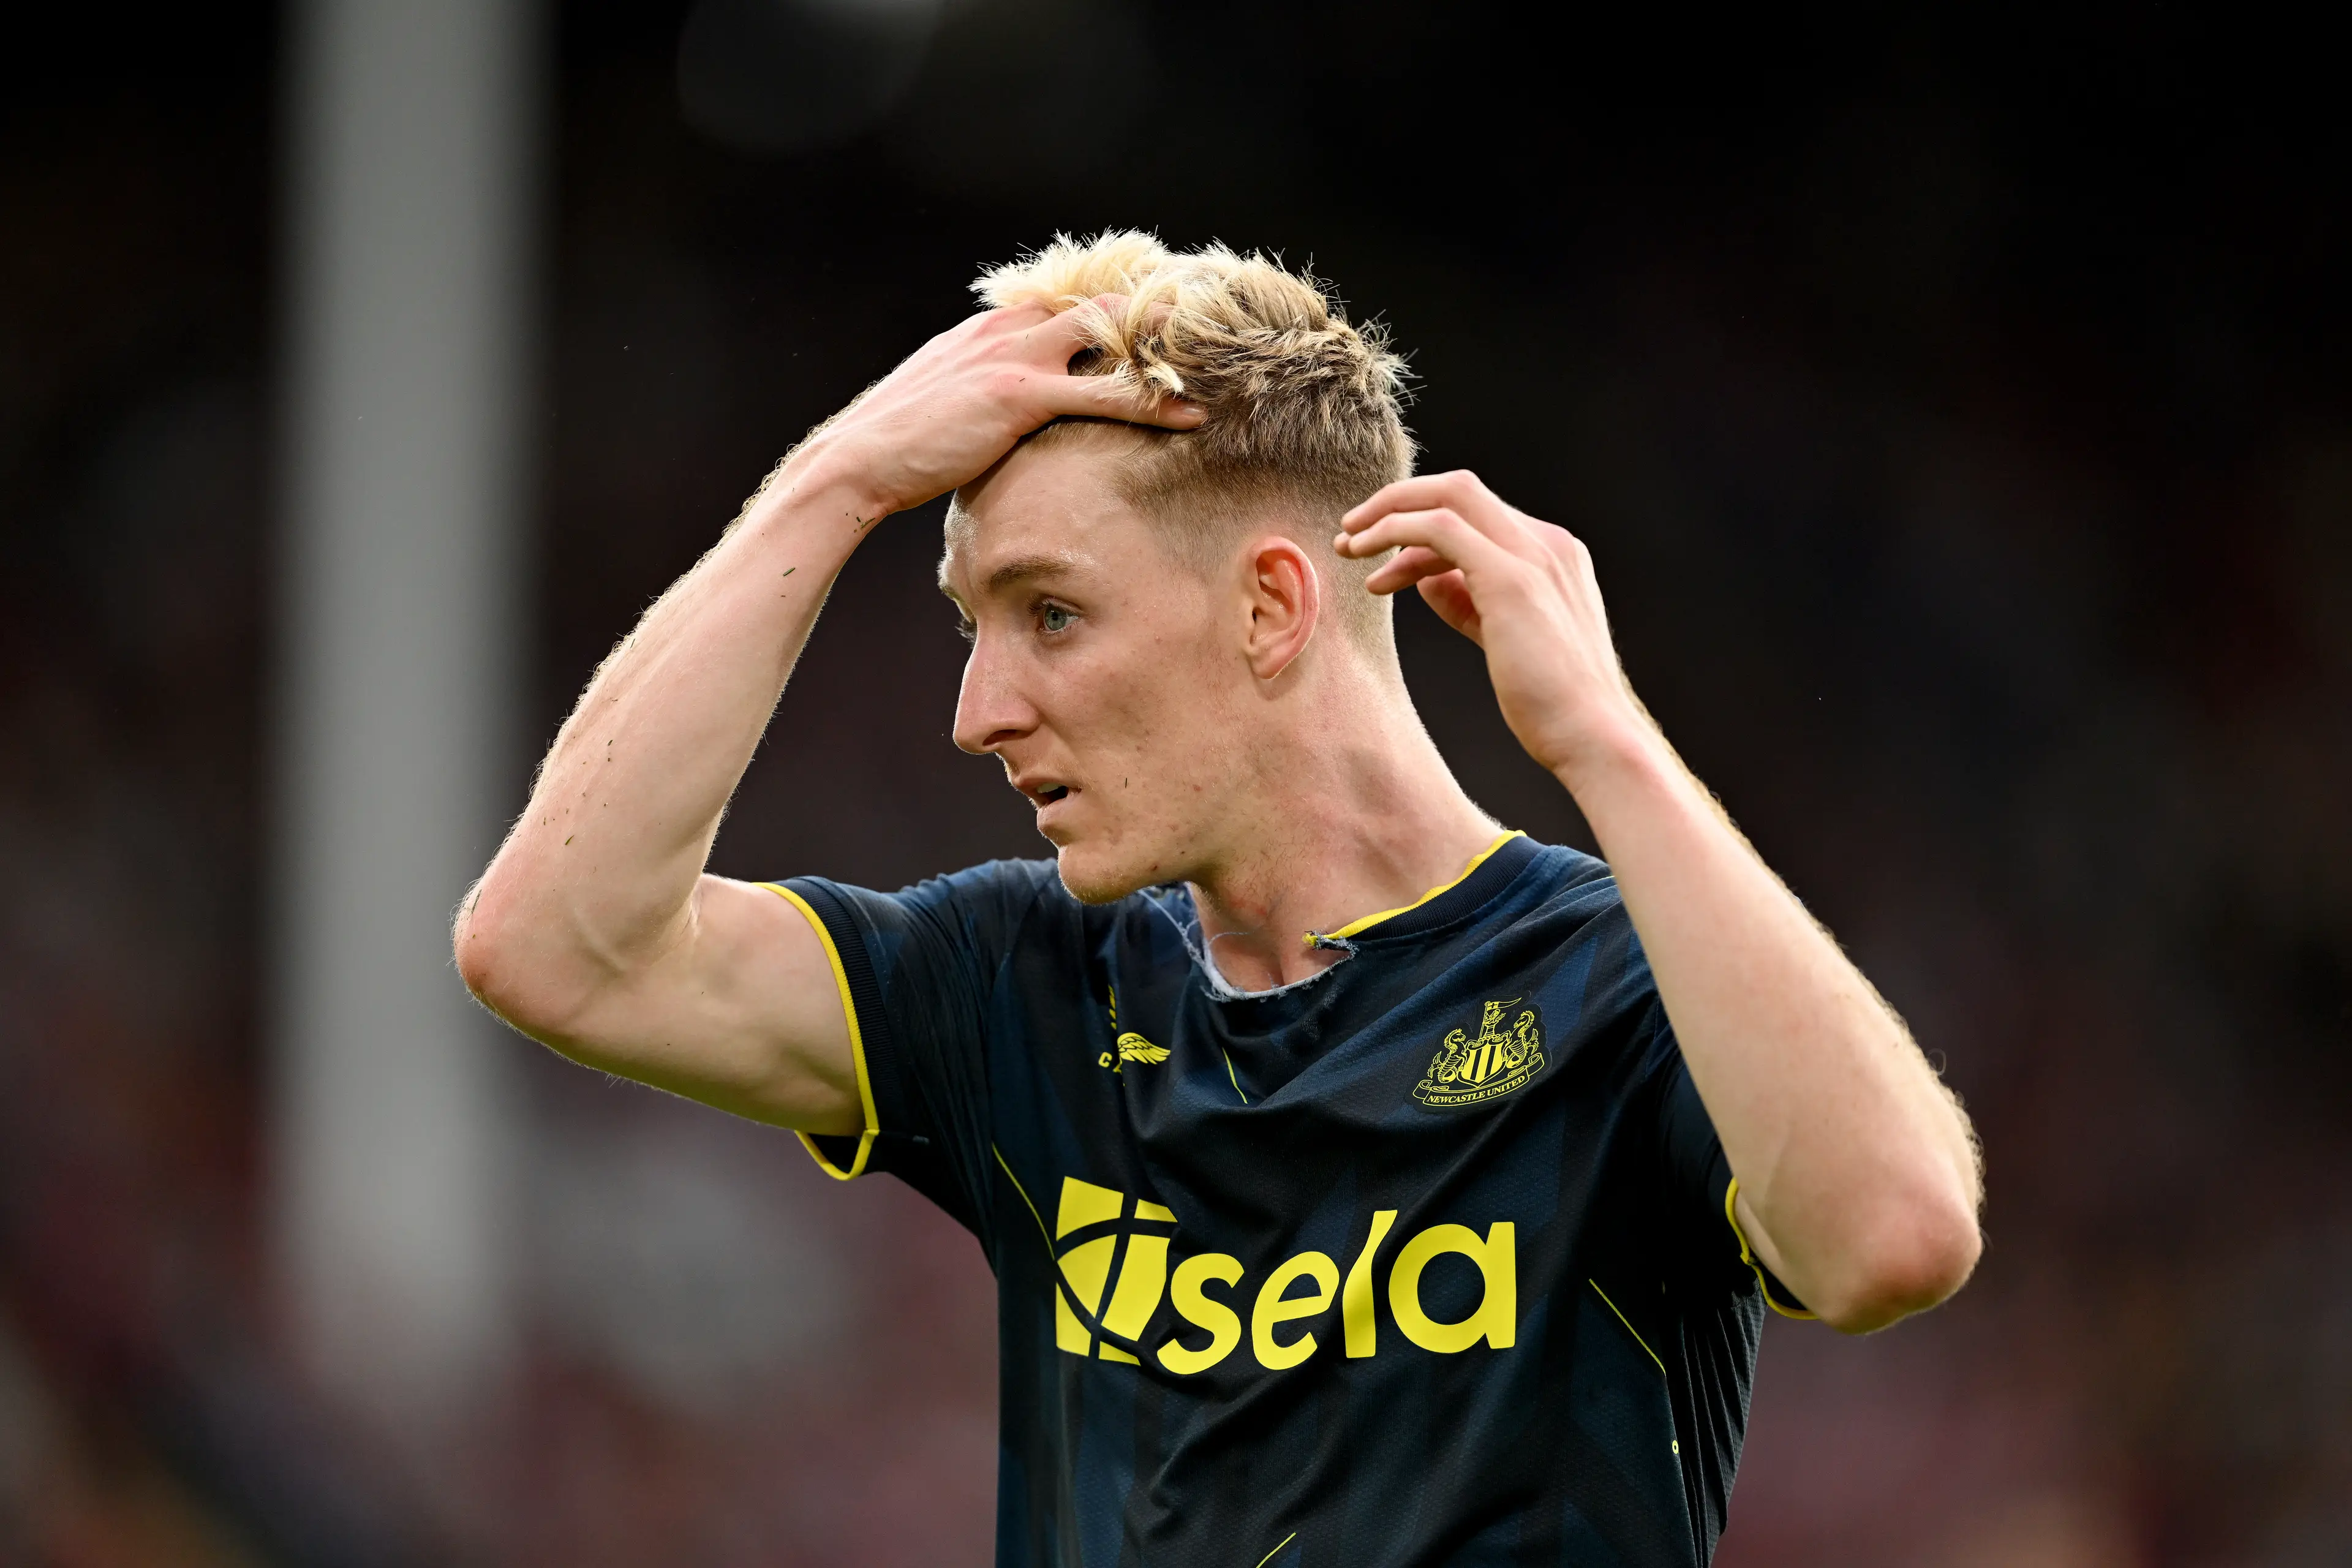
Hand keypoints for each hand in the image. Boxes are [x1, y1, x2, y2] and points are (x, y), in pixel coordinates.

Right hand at [787, 299, 1202, 519]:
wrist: (858, 462)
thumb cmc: (900, 445)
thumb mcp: (947, 402)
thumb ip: (984, 391)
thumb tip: (1008, 414)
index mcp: (990, 326)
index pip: (1069, 299)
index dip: (1120, 309)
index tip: (1163, 321)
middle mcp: (1007, 327)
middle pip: (1099, 301)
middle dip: (1155, 314)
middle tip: (1207, 331)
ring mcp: (1014, 356)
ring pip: (1110, 335)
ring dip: (1164, 348)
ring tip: (1215, 363)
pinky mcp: (1021, 395)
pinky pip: (1103, 392)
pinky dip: (1153, 401)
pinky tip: (1191, 415)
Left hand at [1334, 471, 1651, 781]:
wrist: (1593, 736)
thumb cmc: (1552, 702)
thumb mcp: (1505, 637)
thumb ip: (1469, 601)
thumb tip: (1426, 580)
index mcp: (1553, 554)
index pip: (1477, 515)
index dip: (1420, 528)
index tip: (1379, 559)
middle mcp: (1547, 543)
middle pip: (1459, 488)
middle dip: (1397, 501)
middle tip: (1350, 531)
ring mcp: (1533, 555)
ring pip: (1447, 496)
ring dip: (1387, 515)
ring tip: (1348, 547)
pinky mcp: (1511, 578)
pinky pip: (1439, 528)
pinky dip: (1396, 532)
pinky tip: (1370, 565)